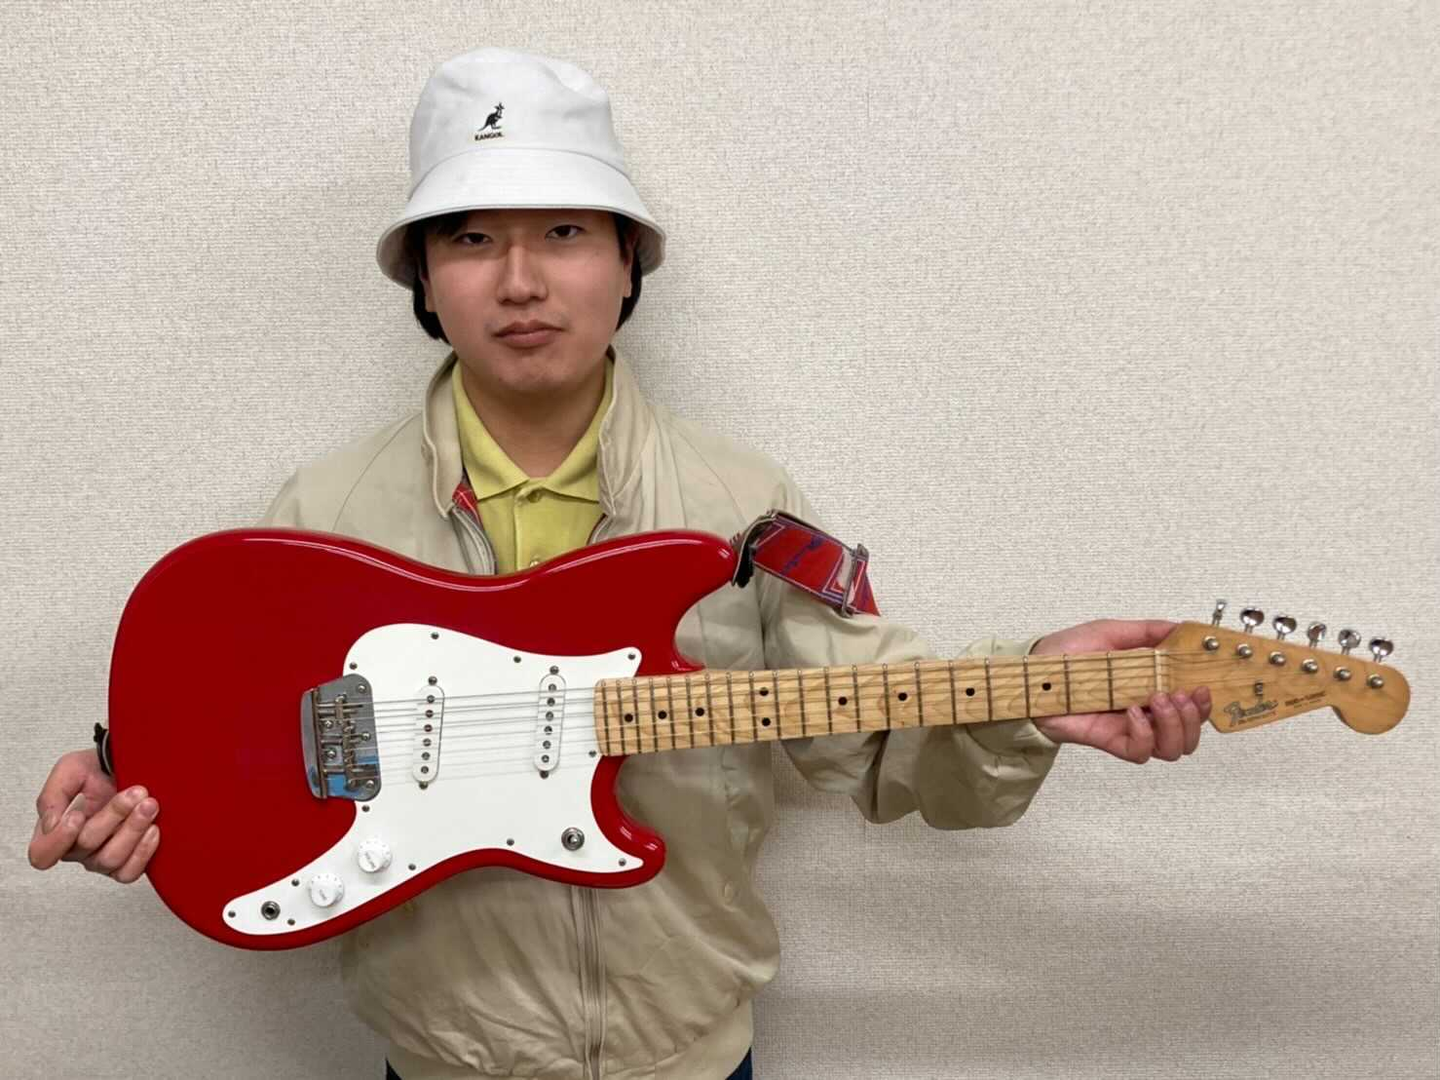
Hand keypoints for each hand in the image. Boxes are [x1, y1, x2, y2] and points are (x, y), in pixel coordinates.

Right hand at [28, 748, 160, 882]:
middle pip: (86, 847)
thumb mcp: (70, 769)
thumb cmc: (97, 769)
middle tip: (135, 792)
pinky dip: (143, 851)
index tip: (78, 813)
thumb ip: (52, 795)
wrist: (132, 763)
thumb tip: (52, 825)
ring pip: (111, 859)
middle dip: (114, 815)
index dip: (59, 839)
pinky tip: (153, 828)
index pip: (42, 854)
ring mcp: (101, 858)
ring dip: (133, 829)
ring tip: (149, 805)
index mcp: (55, 831)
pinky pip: (129, 872)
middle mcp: (76, 849)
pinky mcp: (127, 862)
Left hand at [1029, 619, 1210, 763]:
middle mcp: (1145, 713)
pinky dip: (1145, 733)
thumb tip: (1182, 627)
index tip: (1204, 686)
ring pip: (1172, 748)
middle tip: (1180, 695)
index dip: (1205, 703)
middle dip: (1195, 717)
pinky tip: (1132, 713)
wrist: (1034, 671)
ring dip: (1176, 726)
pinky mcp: (1109, 740)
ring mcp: (1128, 729)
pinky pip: (1140, 751)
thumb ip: (1148, 632)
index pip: (1192, 707)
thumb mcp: (1111, 632)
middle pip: (1189, 734)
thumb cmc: (1068, 653)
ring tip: (1158, 700)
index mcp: (1150, 688)